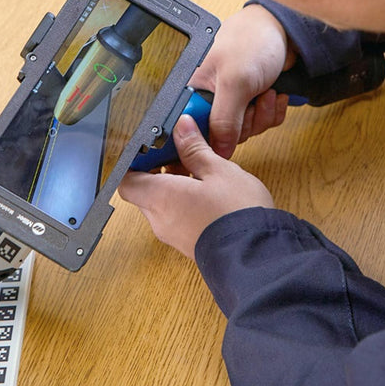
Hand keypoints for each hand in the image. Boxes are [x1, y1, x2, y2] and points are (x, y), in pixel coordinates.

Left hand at [118, 114, 273, 259]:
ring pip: (161, 204)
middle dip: (159, 170)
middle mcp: (160, 220)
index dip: (134, 161)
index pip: (126, 179)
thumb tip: (182, 128)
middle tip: (181, 154)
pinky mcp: (187, 244)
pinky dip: (184, 203)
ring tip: (201, 172)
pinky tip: (208, 193)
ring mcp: (172, 235)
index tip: (151, 147)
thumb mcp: (219, 170)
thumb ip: (195, 149)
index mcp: (160, 197)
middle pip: (144, 190)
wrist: (258, 257)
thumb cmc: (238, 214)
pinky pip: (175, 218)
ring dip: (174, 186)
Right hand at [190, 4, 295, 158]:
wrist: (285, 29)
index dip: (210, 136)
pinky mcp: (250, 103)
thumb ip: (223, 120)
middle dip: (245, 123)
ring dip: (261, 116)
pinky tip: (272, 94)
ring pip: (244, 132)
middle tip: (252, 102)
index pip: (193, 129)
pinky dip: (271, 113)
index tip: (226, 131)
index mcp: (194, 90)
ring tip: (265, 92)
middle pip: (221, 135)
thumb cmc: (253, 41)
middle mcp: (209, 97)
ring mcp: (231, 102)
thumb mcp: (235, 82)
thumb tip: (218, 149)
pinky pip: (260, 124)